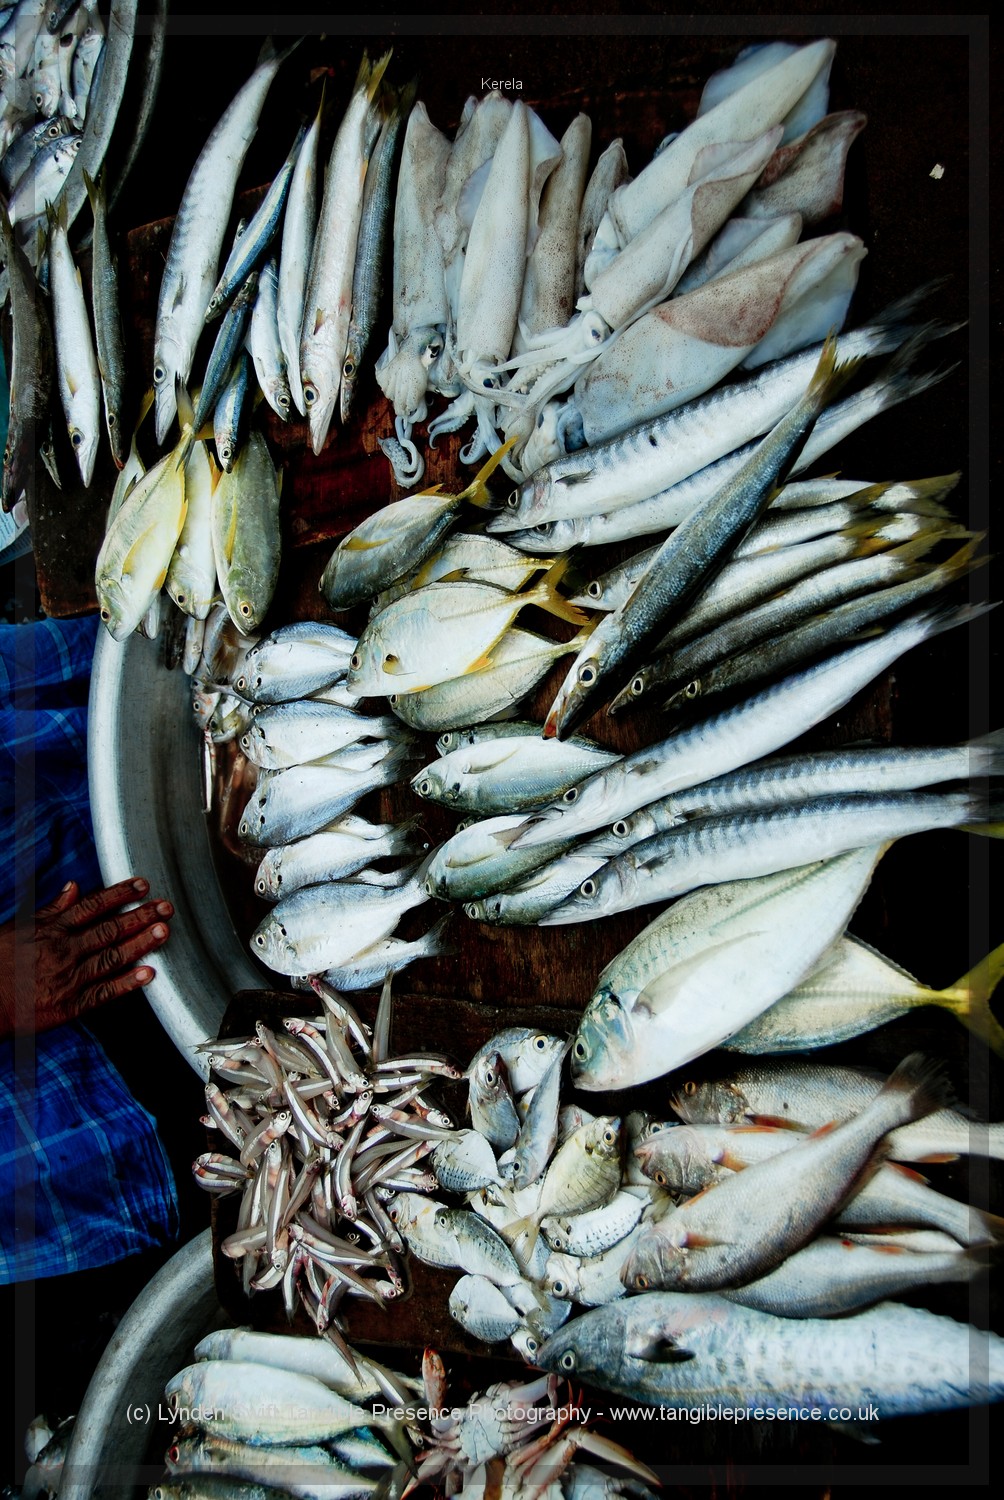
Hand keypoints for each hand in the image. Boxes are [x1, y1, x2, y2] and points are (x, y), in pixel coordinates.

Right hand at [0, 878, 173, 1037]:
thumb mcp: (18, 927)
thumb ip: (51, 909)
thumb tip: (74, 887)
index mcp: (51, 930)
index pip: (92, 906)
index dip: (120, 894)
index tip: (142, 885)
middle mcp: (63, 951)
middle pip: (109, 930)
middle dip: (140, 916)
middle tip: (166, 907)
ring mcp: (68, 979)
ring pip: (112, 958)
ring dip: (141, 944)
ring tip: (164, 931)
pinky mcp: (69, 1006)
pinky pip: (104, 993)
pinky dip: (127, 984)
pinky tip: (148, 974)